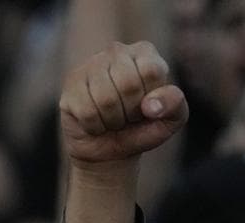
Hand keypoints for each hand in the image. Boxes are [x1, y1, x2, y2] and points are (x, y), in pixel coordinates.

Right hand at [59, 41, 186, 170]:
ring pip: (106, 99)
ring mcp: (89, 65)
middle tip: (128, 116)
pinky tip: (95, 122)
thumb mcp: (169, 120)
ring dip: (112, 121)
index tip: (147, 106)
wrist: (109, 150)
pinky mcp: (71, 85)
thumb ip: (174, 105)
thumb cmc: (141, 129)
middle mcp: (115, 51)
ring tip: (112, 119)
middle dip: (131, 111)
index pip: (151, 70)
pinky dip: (95, 126)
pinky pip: (87, 112)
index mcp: (144, 52)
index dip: (152, 98)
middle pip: (128, 84)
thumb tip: (151, 105)